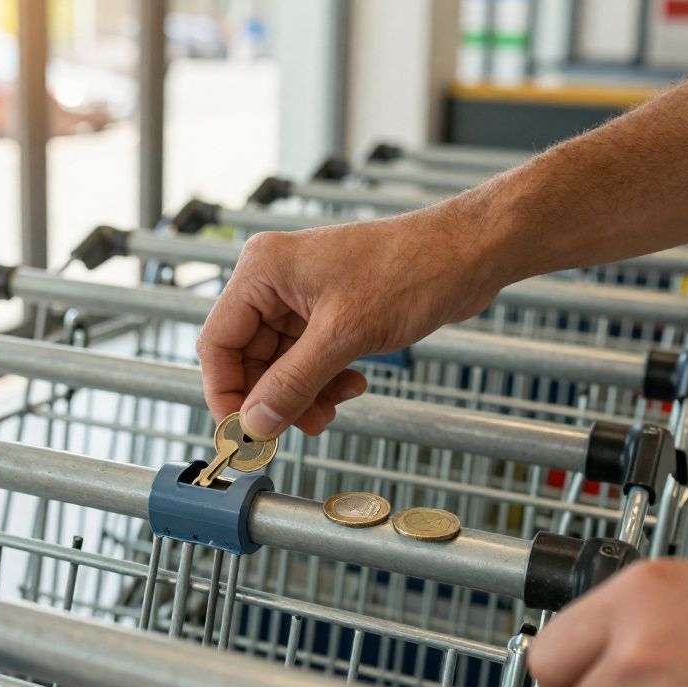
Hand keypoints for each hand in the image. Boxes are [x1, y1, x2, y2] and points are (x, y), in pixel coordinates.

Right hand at [195, 197, 510, 438]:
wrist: (469, 254)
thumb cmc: (412, 269)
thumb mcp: (344, 335)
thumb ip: (293, 383)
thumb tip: (255, 423)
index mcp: (263, 270)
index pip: (218, 342)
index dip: (226, 392)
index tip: (242, 432)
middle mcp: (275, 280)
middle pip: (249, 358)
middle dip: (274, 397)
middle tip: (298, 429)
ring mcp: (302, 295)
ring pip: (280, 364)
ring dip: (303, 394)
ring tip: (333, 410)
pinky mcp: (329, 310)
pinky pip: (309, 358)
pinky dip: (324, 381)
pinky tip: (352, 385)